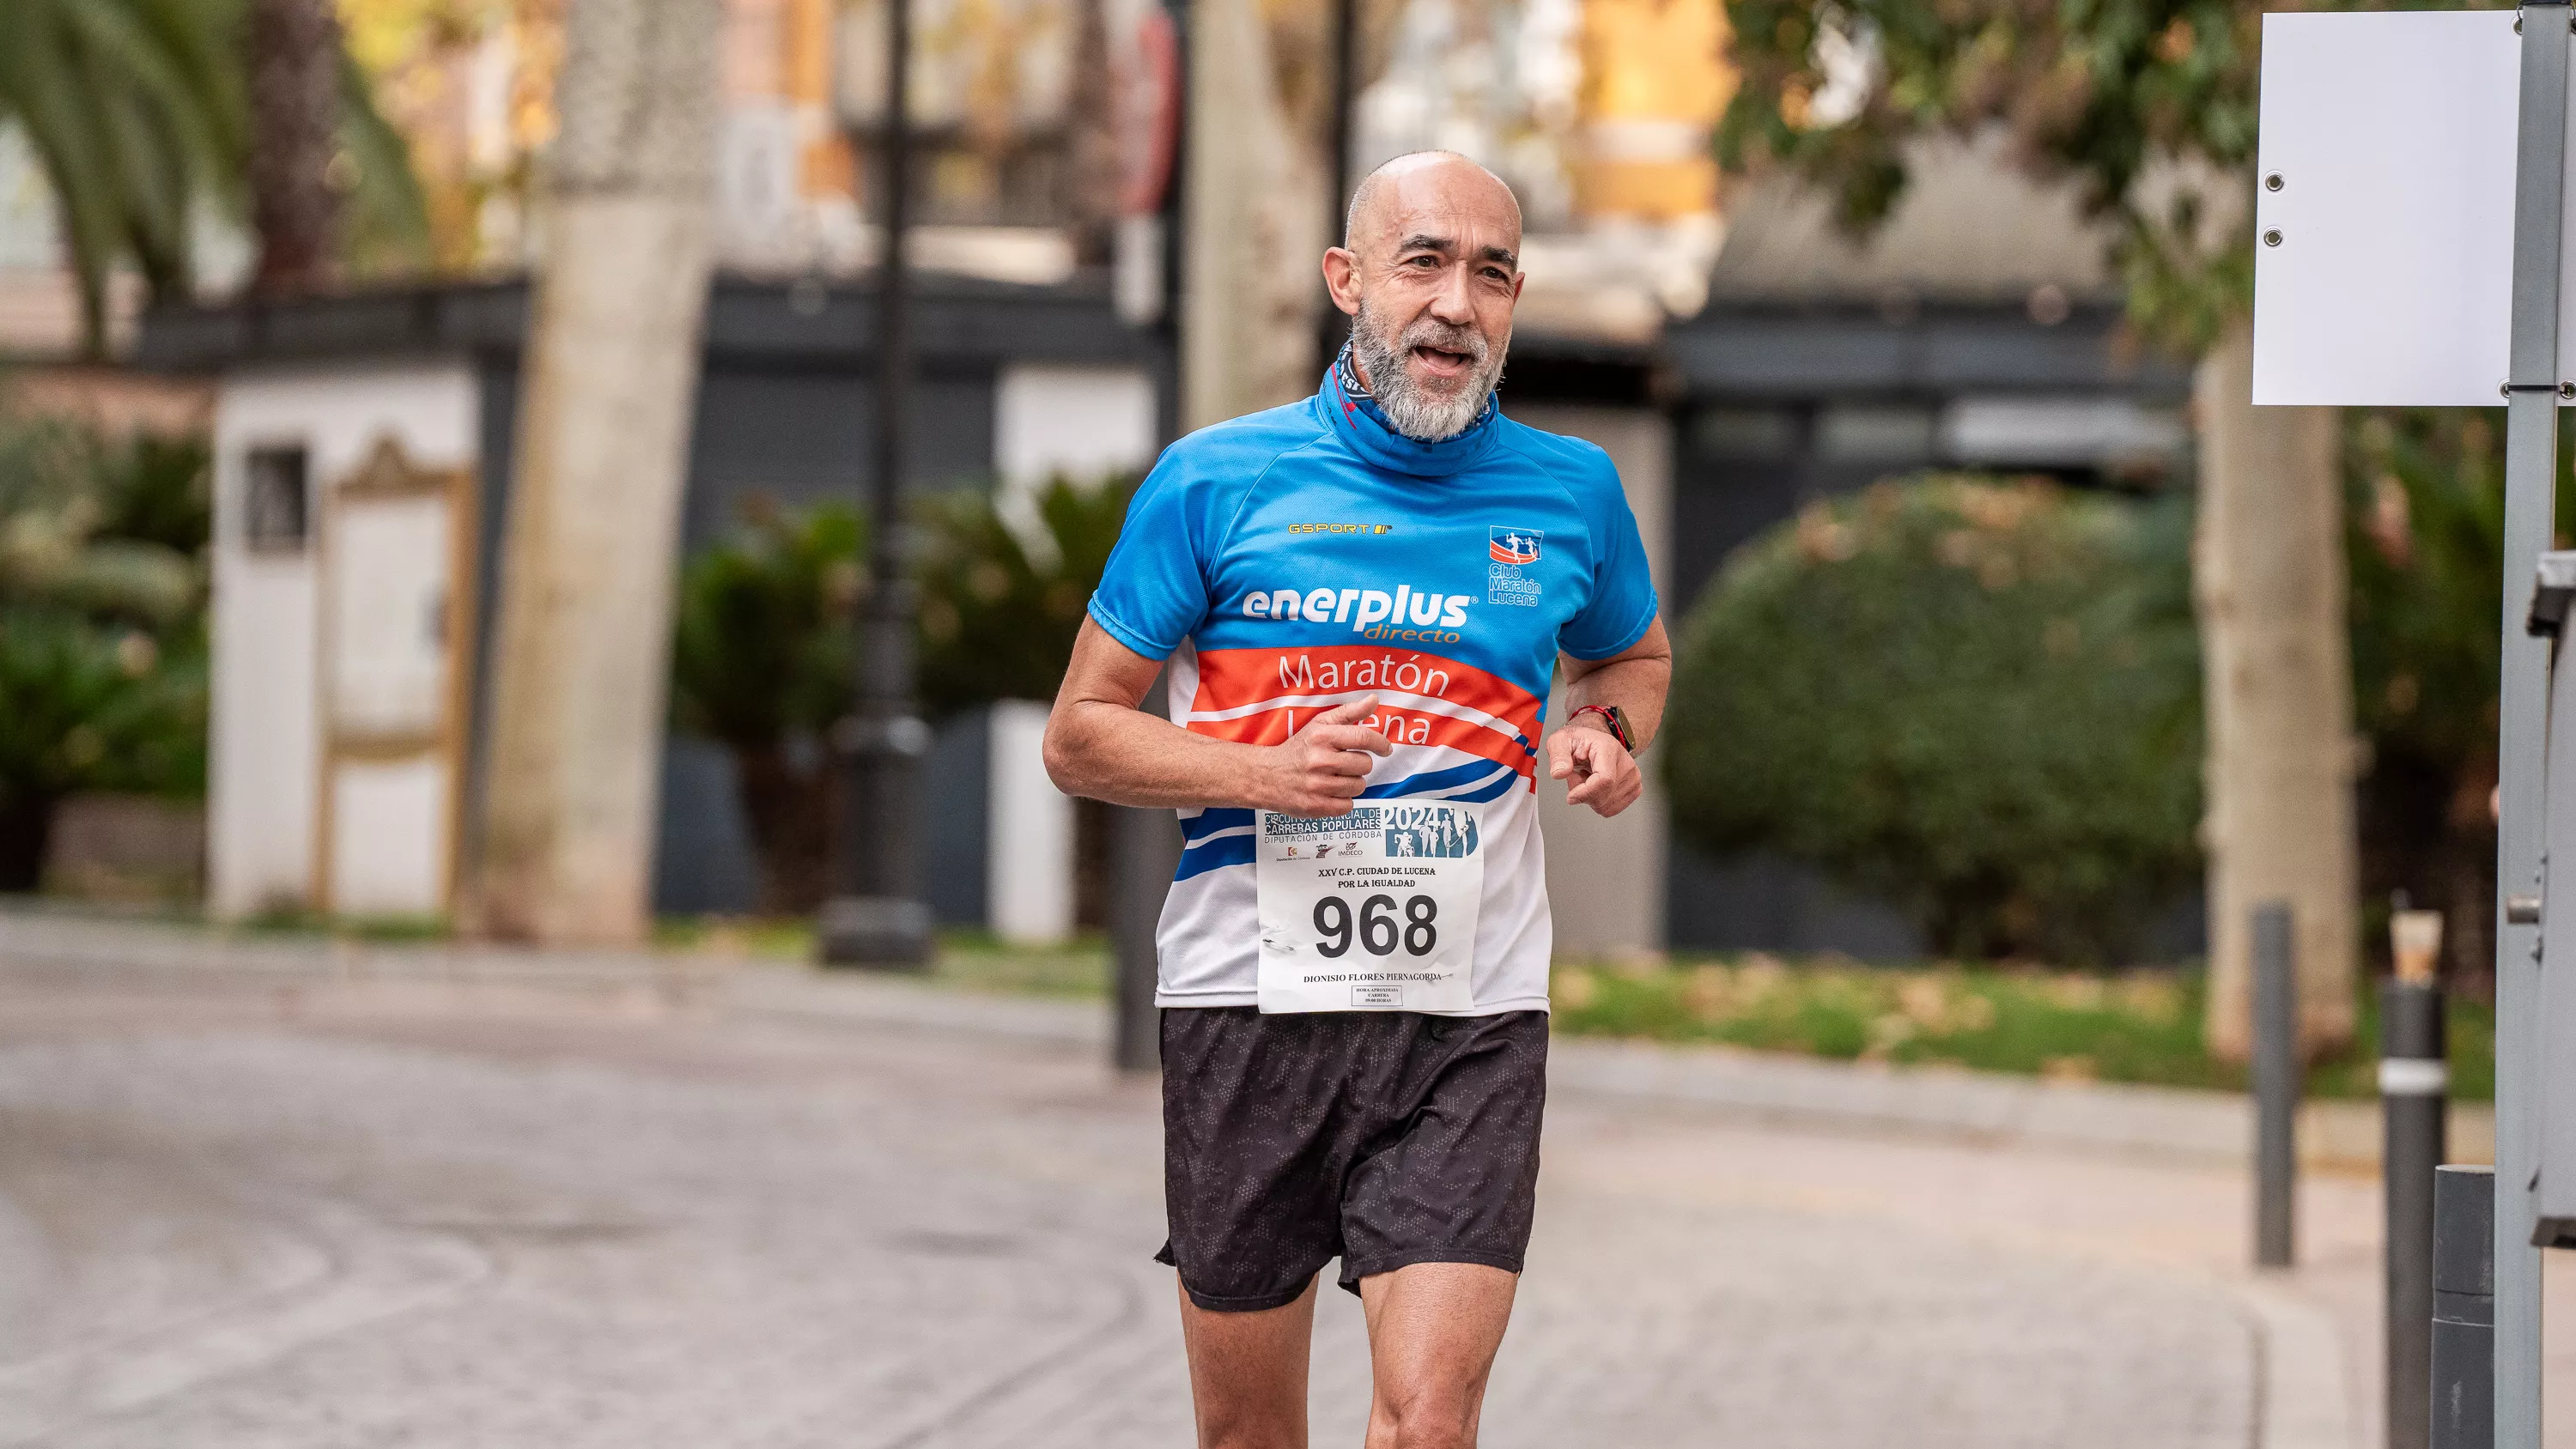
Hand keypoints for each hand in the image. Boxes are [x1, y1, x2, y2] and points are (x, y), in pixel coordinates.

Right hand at [1255, 698, 1391, 815]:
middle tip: (1345, 764)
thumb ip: (1349, 712)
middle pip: (1365, 764)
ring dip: (1352, 783)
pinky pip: (1348, 806)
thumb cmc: (1298, 749)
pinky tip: (1330, 792)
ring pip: (1359, 786)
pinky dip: (1343, 800)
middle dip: (1360, 764)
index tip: (1385, 749)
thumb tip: (1374, 700)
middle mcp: (1319, 760)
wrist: (1266, 776)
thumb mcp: (1319, 725)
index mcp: (1322, 737)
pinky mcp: (1315, 806)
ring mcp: (1317, 785)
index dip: (1381, 743)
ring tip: (1336, 778)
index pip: (1363, 737)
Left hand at [1549, 720, 1639, 816]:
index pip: (1604, 780)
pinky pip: (1611, 809)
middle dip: (1583, 795)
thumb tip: (1559, 773)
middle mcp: (1626, 763)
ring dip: (1590, 799)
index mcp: (1609, 748)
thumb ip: (1558, 756)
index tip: (1571, 796)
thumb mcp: (1559, 741)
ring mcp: (1633, 777)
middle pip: (1604, 797)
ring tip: (1587, 778)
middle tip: (1577, 776)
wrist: (1593, 742)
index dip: (1585, 793)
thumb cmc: (1579, 741)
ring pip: (1606, 806)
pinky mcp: (1634, 789)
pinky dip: (1599, 803)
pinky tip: (1596, 786)